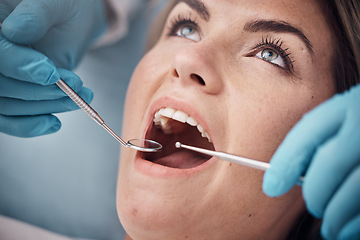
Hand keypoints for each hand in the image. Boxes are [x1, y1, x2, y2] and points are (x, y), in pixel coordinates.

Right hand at [0, 0, 106, 136]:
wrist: (72, 24)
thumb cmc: (64, 10)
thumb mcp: (56, 4)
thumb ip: (36, 14)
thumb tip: (14, 31)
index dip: (19, 66)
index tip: (51, 74)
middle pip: (0, 84)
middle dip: (39, 91)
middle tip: (76, 87)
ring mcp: (1, 77)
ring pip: (7, 105)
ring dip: (45, 107)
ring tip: (80, 98)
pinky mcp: (12, 95)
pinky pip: (9, 119)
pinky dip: (30, 126)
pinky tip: (54, 123)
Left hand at [263, 84, 359, 239]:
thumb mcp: (354, 116)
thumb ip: (333, 138)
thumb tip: (296, 175)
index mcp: (355, 102)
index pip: (312, 129)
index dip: (286, 161)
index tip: (271, 186)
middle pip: (330, 162)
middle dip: (315, 192)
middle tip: (313, 205)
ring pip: (356, 189)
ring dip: (337, 216)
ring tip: (330, 227)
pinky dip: (358, 224)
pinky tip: (349, 230)